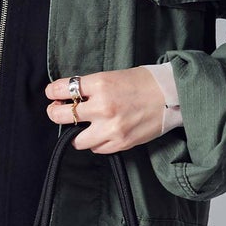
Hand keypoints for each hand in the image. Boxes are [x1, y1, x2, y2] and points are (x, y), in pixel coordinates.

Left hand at [44, 67, 164, 153]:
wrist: (173, 96)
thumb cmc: (143, 82)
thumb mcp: (112, 76)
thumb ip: (91, 87)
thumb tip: (69, 96)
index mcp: (100, 84)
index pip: (63, 89)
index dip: (52, 92)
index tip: (52, 94)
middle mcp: (103, 107)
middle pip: (62, 116)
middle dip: (55, 113)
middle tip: (57, 111)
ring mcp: (111, 128)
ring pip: (76, 140)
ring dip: (75, 133)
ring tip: (80, 126)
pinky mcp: (121, 142)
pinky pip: (96, 148)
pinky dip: (94, 142)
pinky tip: (99, 133)